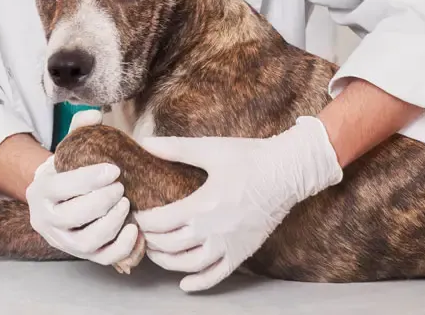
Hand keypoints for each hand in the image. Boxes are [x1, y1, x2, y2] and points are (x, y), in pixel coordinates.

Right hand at [26, 110, 138, 264]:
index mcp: (41, 192)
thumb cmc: (67, 172)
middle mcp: (47, 220)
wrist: (57, 201)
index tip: (114, 169)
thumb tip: (95, 114)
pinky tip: (135, 230)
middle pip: (72, 217)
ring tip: (126, 205)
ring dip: (110, 224)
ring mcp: (64, 241)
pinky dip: (121, 248)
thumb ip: (79, 127)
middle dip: (101, 202)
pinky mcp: (82, 255)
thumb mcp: (67, 148)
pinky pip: (102, 259)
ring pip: (85, 242)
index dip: (89, 179)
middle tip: (121, 188)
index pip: (61, 187)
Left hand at [134, 116, 342, 291]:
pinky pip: (217, 275)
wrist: (287, 172)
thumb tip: (145, 142)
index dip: (143, 221)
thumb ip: (175, 148)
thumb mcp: (210, 149)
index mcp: (200, 205)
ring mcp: (228, 245)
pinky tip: (184, 283)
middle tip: (140, 232)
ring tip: (156, 252)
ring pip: (188, 265)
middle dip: (149, 240)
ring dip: (166, 262)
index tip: (136, 214)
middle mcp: (212, 230)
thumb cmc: (249, 158)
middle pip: (169, 246)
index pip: (159, 222)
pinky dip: (198, 282)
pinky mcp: (242, 252)